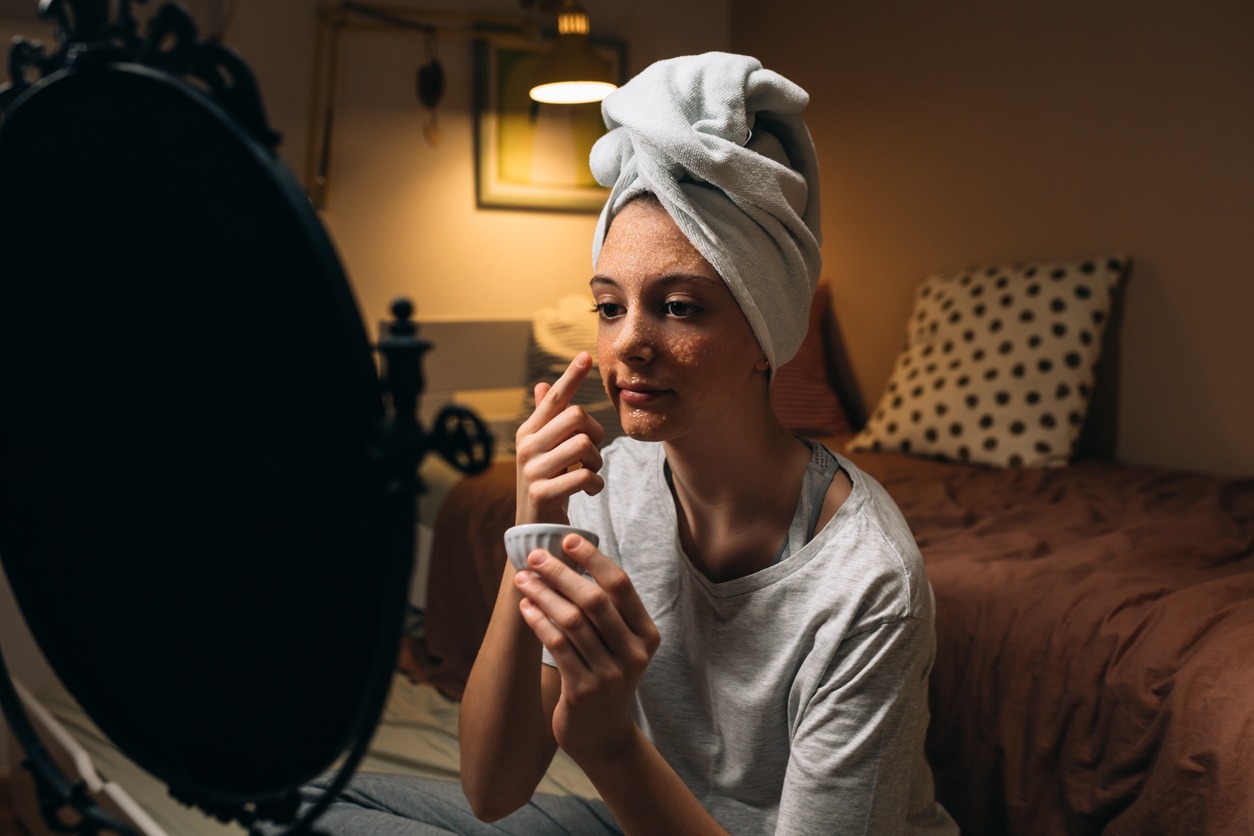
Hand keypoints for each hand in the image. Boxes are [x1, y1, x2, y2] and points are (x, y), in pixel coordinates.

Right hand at [514, 352, 605, 524]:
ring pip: (584, 445)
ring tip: (591, 472)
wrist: (533, 525)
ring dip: (597, 461)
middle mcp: (527, 445)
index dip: (571, 376)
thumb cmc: (545, 480)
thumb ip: (545, 418)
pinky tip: (589, 489)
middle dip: (595, 433)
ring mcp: (533, 469)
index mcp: (529, 431)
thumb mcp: (542, 448)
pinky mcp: (542, 492)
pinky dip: (595, 483)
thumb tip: (542, 385)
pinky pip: (584, 476)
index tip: (587, 356)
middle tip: (593, 452)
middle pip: (576, 417)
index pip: (554, 398)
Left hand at [514, 534, 660, 762]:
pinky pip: (558, 646)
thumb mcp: (616, 642)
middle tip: (534, 557)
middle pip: (595, 600)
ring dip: (543, 595)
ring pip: (572, 622)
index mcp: (646, 634)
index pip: (621, 585)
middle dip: (561, 573)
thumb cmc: (603, 674)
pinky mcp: (585, 691)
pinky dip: (538, 621)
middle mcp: (634, 653)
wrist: (601, 733)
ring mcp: (611, 675)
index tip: (566, 539)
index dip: (593, 558)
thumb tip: (567, 556)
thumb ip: (604, 608)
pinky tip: (525, 607)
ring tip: (522, 579)